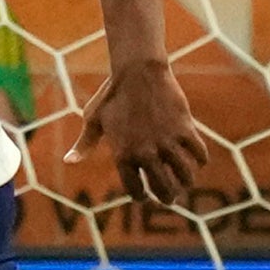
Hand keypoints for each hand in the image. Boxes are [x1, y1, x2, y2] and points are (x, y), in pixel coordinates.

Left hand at [79, 60, 211, 209]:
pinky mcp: (184, 129)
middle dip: (167, 197)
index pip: (135, 189)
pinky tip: (197, 160)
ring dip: (186, 183)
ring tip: (185, 183)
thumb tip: (69, 161)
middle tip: (169, 198)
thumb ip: (85, 144)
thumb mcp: (93, 119)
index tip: (145, 197)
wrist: (137, 71)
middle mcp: (146, 153)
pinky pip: (198, 153)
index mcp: (122, 155)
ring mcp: (167, 142)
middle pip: (163, 188)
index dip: (141, 197)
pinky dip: (200, 160)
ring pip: (184, 174)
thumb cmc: (112, 94)